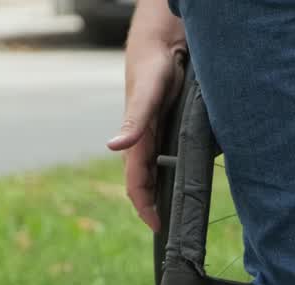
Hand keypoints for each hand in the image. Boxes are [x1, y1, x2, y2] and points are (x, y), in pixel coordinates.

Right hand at [108, 43, 184, 231]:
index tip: (158, 227)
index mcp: (136, 141)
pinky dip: (168, 176)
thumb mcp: (147, 94)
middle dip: (151, 207)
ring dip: (159, 194)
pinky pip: (162, 161)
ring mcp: (151, 138)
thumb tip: (113, 146)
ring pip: (153, 174)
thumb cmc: (153, 67)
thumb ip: (134, 120)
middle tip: (169, 230)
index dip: (145, 207)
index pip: (136, 184)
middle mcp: (141, 143)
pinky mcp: (162, 130)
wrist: (160, 45)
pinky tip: (181, 183)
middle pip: (143, 184)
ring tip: (174, 215)